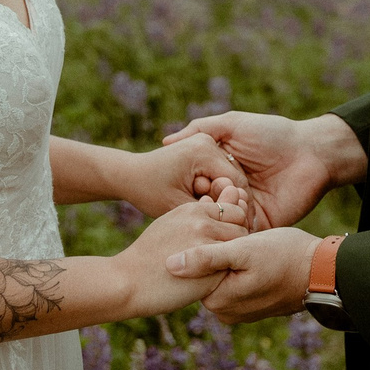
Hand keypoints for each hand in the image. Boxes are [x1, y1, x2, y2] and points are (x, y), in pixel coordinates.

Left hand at [112, 129, 249, 220]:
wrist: (130, 174)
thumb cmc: (149, 192)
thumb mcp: (179, 205)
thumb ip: (211, 208)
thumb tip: (239, 212)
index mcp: (204, 151)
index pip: (236, 183)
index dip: (238, 207)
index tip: (240, 229)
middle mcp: (208, 141)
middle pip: (234, 177)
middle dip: (232, 201)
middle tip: (231, 226)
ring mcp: (205, 140)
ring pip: (228, 174)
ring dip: (224, 195)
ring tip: (218, 217)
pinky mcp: (202, 146)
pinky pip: (218, 170)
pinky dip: (216, 187)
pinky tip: (209, 204)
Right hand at [114, 187, 250, 316]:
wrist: (127, 281)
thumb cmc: (149, 254)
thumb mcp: (171, 224)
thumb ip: (197, 214)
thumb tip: (217, 204)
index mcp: (193, 209)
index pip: (234, 208)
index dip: (234, 222)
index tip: (223, 237)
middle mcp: (203, 223)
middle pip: (242, 225)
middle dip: (239, 237)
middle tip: (225, 254)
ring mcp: (207, 246)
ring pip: (241, 246)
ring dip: (235, 255)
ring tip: (220, 266)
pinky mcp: (211, 270)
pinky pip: (233, 268)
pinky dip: (229, 272)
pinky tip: (214, 279)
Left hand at [167, 226, 320, 323]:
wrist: (324, 272)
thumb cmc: (285, 257)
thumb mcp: (244, 252)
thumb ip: (206, 259)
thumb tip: (169, 265)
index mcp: (218, 301)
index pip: (194, 267)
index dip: (203, 236)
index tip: (212, 213)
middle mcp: (226, 311)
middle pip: (209, 269)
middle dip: (216, 241)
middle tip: (229, 214)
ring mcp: (241, 309)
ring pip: (224, 270)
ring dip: (230, 247)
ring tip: (246, 225)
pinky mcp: (254, 302)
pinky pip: (238, 277)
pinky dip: (242, 259)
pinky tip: (256, 240)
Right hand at [172, 112, 362, 230]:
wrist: (312, 154)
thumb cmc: (273, 135)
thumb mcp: (232, 125)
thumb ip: (200, 129)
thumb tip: (166, 140)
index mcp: (221, 172)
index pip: (195, 187)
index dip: (186, 190)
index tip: (181, 189)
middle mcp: (230, 193)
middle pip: (206, 209)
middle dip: (198, 212)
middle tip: (194, 211)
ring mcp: (245, 211)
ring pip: (222, 226)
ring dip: (214, 226)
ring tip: (208, 222)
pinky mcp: (261, 226)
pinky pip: (243, 238)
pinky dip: (232, 239)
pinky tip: (220, 238)